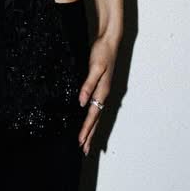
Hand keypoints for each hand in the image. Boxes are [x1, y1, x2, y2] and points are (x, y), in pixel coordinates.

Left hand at [78, 34, 117, 155]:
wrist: (110, 40)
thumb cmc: (102, 52)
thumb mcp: (95, 67)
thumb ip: (88, 85)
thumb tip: (82, 103)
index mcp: (103, 91)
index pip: (93, 115)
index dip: (86, 129)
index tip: (80, 142)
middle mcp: (104, 94)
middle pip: (97, 120)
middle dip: (90, 135)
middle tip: (85, 151)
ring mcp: (103, 91)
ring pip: (97, 115)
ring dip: (92, 129)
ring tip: (88, 143)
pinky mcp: (100, 87)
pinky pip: (97, 107)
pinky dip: (93, 118)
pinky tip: (90, 122)